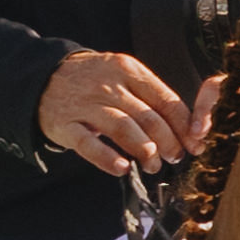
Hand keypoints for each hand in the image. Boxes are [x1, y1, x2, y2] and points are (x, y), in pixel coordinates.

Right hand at [39, 46, 197, 180]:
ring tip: (153, 165)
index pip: (165, 99)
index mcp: (129, 70)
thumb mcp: (123, 77)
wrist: (44, 78)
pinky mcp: (66, 125)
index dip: (184, 125)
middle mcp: (109, 85)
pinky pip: (88, 144)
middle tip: (174, 157)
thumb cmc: (94, 83)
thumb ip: (152, 98)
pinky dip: (107, 158)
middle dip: (168, 142)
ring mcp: (86, 105)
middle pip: (148, 117)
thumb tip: (187, 128)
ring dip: (144, 151)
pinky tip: (121, 169)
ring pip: (123, 128)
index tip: (194, 143)